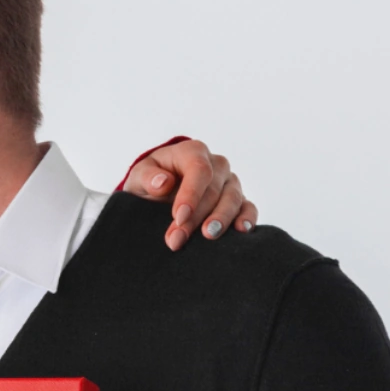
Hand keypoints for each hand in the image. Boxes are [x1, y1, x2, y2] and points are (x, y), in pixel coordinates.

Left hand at [123, 138, 257, 251]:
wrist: (160, 192)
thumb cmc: (151, 180)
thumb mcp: (140, 176)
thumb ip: (147, 177)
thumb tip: (163, 182)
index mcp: (193, 152)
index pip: (199, 170)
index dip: (191, 194)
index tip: (178, 216)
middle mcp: (217, 164)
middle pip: (213, 190)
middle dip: (196, 217)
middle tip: (177, 239)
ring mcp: (230, 182)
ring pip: (233, 199)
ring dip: (220, 220)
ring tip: (207, 237)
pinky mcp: (239, 200)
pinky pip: (249, 207)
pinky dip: (247, 219)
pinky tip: (241, 231)